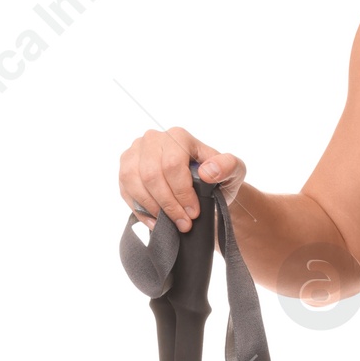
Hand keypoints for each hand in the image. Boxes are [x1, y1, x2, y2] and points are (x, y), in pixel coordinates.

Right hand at [119, 126, 245, 232]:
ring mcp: (136, 153)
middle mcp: (153, 139)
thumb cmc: (218, 177)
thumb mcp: (234, 171)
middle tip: (184, 224)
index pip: (173, 164)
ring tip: (170, 225)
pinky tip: (155, 223)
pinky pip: (125, 190)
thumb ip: (228, 166)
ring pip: (133, 181)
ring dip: (153, 208)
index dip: (181, 192)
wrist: (205, 188)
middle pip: (151, 174)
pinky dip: (139, 210)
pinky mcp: (125, 169)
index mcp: (179, 136)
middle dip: (168, 204)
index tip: (193, 212)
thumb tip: (208, 171)